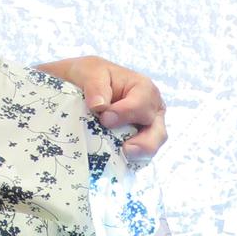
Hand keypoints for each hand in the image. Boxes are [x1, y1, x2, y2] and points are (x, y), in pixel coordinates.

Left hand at [40, 55, 166, 160]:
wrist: (79, 85)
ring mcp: (144, 129)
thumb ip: (96, 86)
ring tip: (123, 158)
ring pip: (150, 148)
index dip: (125, 113)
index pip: (143, 105)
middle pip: (157, 132)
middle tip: (126, 149)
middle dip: (144, 143)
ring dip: (138, 156)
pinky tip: (114, 163)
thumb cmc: (89, 75)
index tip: (104, 118)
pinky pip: (136, 157)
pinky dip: (127, 161)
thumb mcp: (90, 72)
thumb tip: (100, 106)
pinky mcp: (133, 142)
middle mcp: (150, 111)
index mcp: (143, 89)